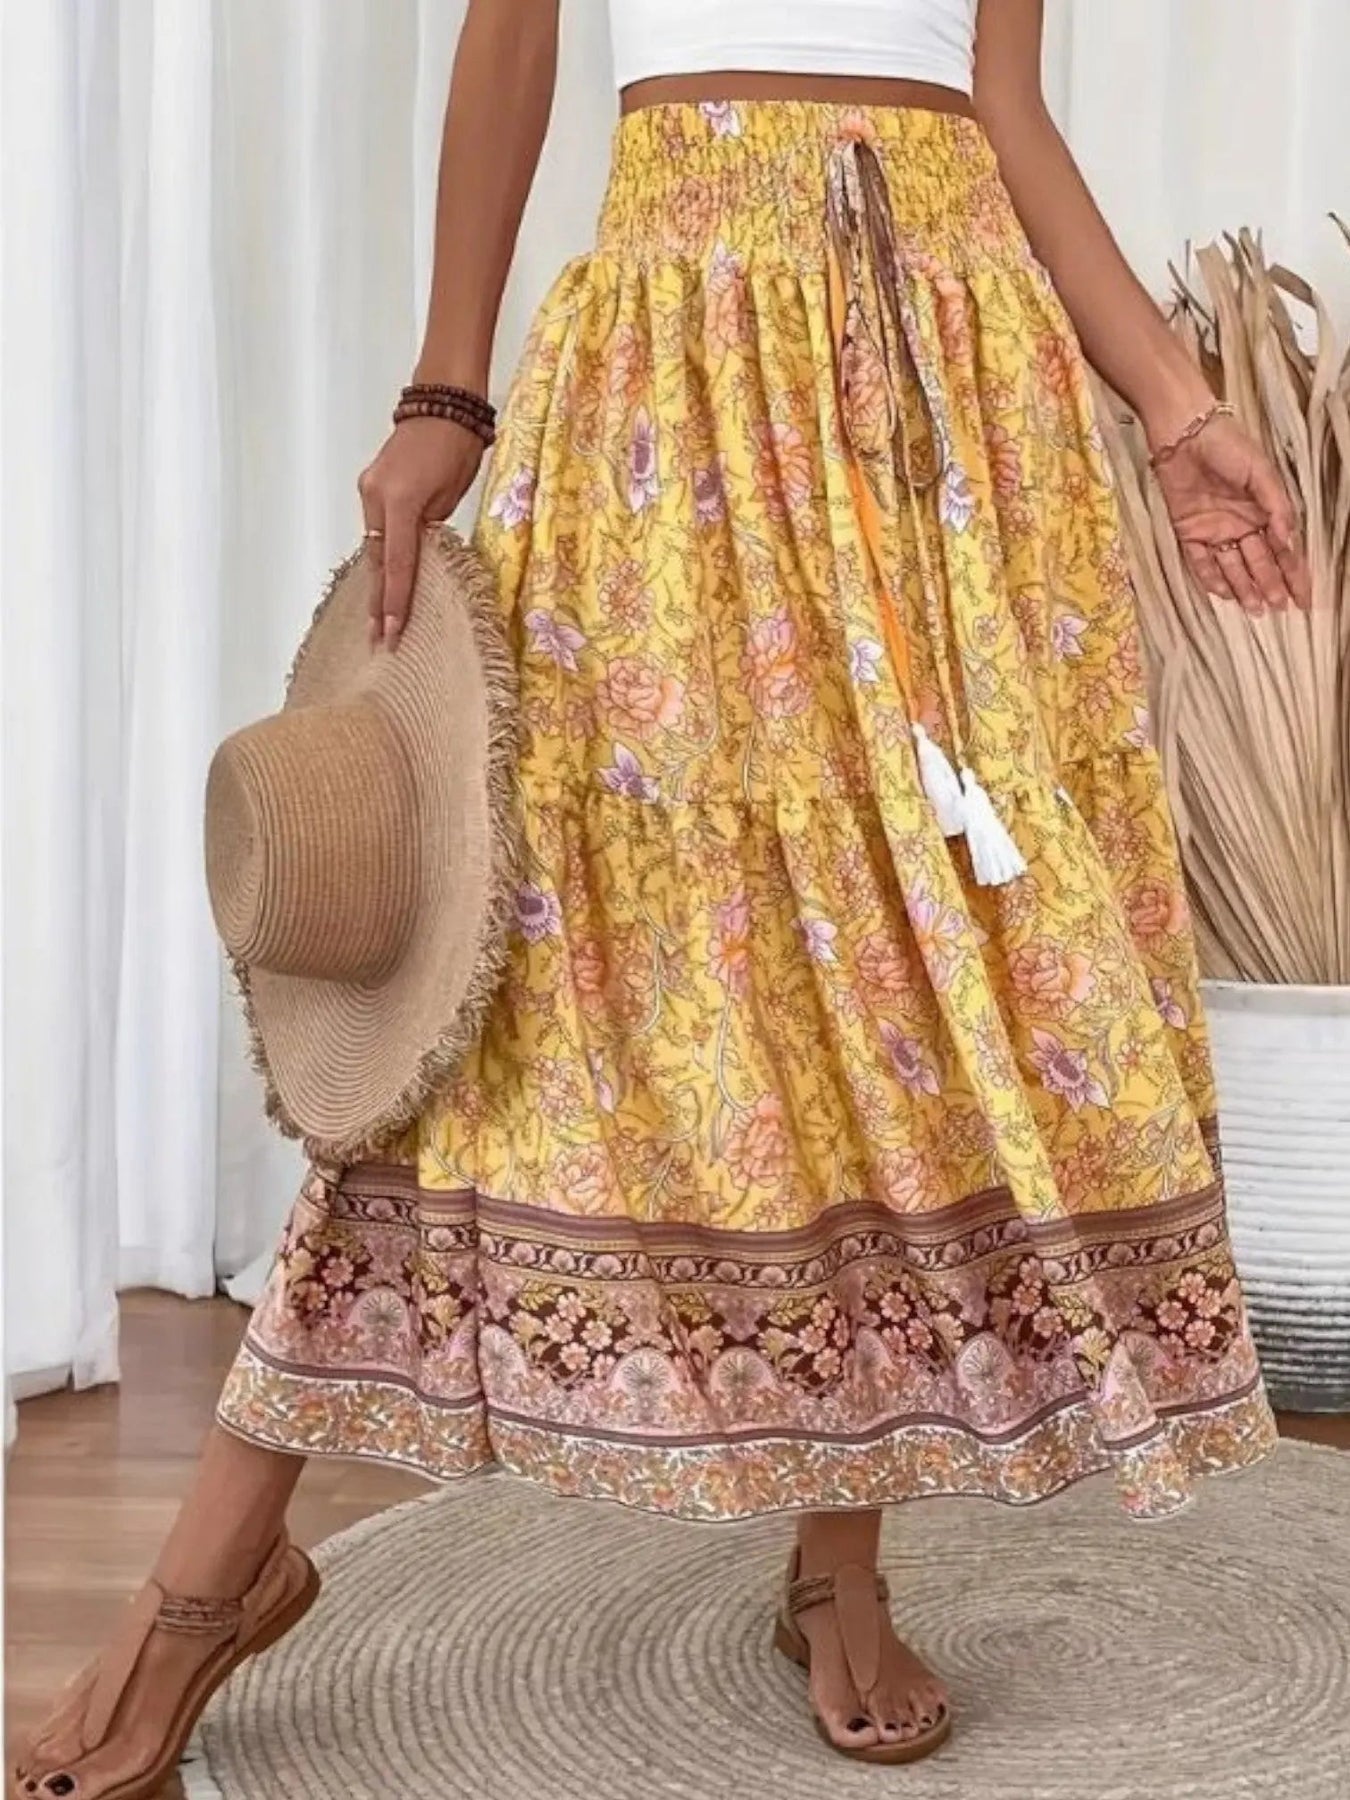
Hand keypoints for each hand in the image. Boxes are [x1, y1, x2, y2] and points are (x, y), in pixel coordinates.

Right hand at [357, 417, 486, 648]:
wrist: (442, 402)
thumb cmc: (457, 446)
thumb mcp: (450, 495)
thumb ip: (430, 529)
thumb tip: (420, 554)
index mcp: (400, 502)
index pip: (399, 564)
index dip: (396, 602)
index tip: (392, 632)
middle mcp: (375, 497)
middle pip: (378, 560)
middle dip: (379, 602)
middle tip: (378, 639)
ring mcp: (369, 490)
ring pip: (375, 546)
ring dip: (379, 581)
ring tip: (379, 619)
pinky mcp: (372, 486)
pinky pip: (376, 529)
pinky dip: (383, 555)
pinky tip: (383, 580)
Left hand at [1150, 411, 1310, 615]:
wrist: (1186, 434)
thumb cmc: (1229, 447)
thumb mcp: (1262, 474)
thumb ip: (1276, 507)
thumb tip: (1288, 540)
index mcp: (1263, 512)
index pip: (1283, 550)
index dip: (1294, 575)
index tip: (1304, 599)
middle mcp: (1241, 526)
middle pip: (1259, 563)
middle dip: (1271, 586)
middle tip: (1278, 609)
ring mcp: (1214, 530)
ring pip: (1232, 567)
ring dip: (1244, 588)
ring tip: (1256, 610)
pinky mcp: (1187, 531)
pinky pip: (1200, 561)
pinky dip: (1212, 577)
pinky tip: (1225, 593)